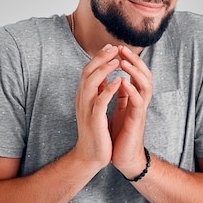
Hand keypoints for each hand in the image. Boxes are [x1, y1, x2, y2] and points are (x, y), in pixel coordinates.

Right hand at [73, 44, 121, 168]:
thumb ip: (98, 92)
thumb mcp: (96, 108)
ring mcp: (87, 109)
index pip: (88, 71)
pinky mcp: (94, 120)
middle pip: (88, 72)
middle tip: (114, 47)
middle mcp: (82, 99)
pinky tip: (120, 80)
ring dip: (104, 69)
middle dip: (101, 58)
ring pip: (91, 83)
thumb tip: (105, 76)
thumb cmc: (96, 132)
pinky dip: (109, 89)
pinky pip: (100, 101)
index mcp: (83, 96)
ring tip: (117, 59)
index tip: (111, 47)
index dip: (99, 57)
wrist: (90, 156)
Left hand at [109, 46, 152, 177]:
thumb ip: (120, 95)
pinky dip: (132, 91)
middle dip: (135, 60)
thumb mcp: (118, 109)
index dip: (129, 59)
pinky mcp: (137, 121)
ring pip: (145, 86)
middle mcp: (140, 102)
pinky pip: (138, 103)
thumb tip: (115, 79)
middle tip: (122, 48)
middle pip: (145, 75)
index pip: (136, 73)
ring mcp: (140, 111)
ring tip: (123, 61)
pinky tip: (123, 83)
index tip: (117, 48)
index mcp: (134, 98)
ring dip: (135, 72)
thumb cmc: (120, 134)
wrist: (123, 158)